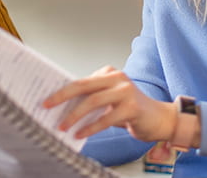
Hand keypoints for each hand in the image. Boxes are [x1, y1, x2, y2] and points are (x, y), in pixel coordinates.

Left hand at [43, 66, 175, 142]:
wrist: (159, 119)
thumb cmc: (131, 110)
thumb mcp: (109, 100)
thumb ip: (92, 99)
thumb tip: (63, 107)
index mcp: (109, 73)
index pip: (81, 80)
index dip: (62, 90)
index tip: (47, 98)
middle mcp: (117, 78)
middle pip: (84, 86)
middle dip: (62, 97)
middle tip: (47, 106)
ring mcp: (126, 91)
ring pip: (93, 101)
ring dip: (75, 115)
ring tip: (63, 126)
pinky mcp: (132, 107)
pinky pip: (106, 118)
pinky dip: (90, 127)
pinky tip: (80, 134)